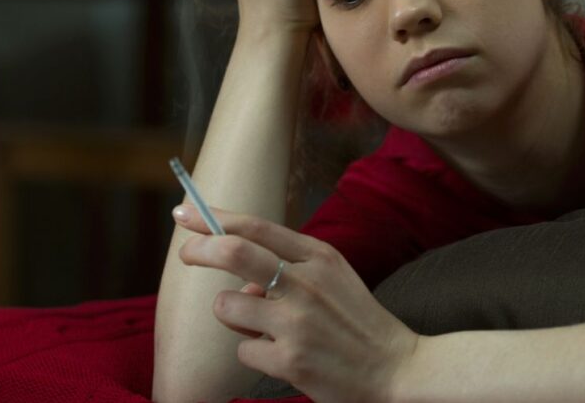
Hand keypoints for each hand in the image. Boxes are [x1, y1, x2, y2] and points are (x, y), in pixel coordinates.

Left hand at [175, 204, 418, 402]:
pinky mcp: (290, 361)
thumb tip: (240, 276)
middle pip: (233, 251)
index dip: (214, 218)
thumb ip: (290, 266)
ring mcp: (297, 323)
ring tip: (266, 329)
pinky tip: (287, 359)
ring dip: (234, 317)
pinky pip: (243, 350)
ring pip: (228, 306)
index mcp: (319, 258)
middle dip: (199, 248)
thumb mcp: (335, 278)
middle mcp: (307, 284)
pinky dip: (256, 354)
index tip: (185, 213)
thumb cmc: (358, 322)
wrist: (398, 371)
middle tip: (186, 253)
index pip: (256, 227)